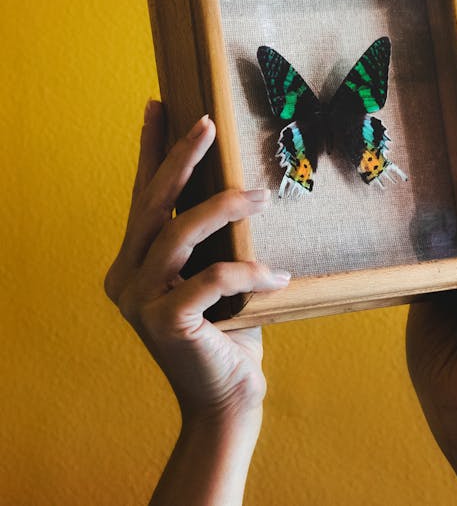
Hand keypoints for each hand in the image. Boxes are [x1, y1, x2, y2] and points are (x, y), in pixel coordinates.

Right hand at [104, 101, 289, 504]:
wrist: (227, 400)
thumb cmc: (229, 335)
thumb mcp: (217, 279)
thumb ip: (212, 244)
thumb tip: (236, 191)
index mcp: (135, 265)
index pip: (142, 198)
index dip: (149, 151)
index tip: (159, 106)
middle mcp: (126, 278)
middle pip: (151, 204)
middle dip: (179, 158)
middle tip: (207, 123)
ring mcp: (139, 301)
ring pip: (178, 234)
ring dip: (223, 208)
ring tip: (261, 196)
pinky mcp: (164, 323)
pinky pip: (211, 278)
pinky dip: (248, 271)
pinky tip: (279, 276)